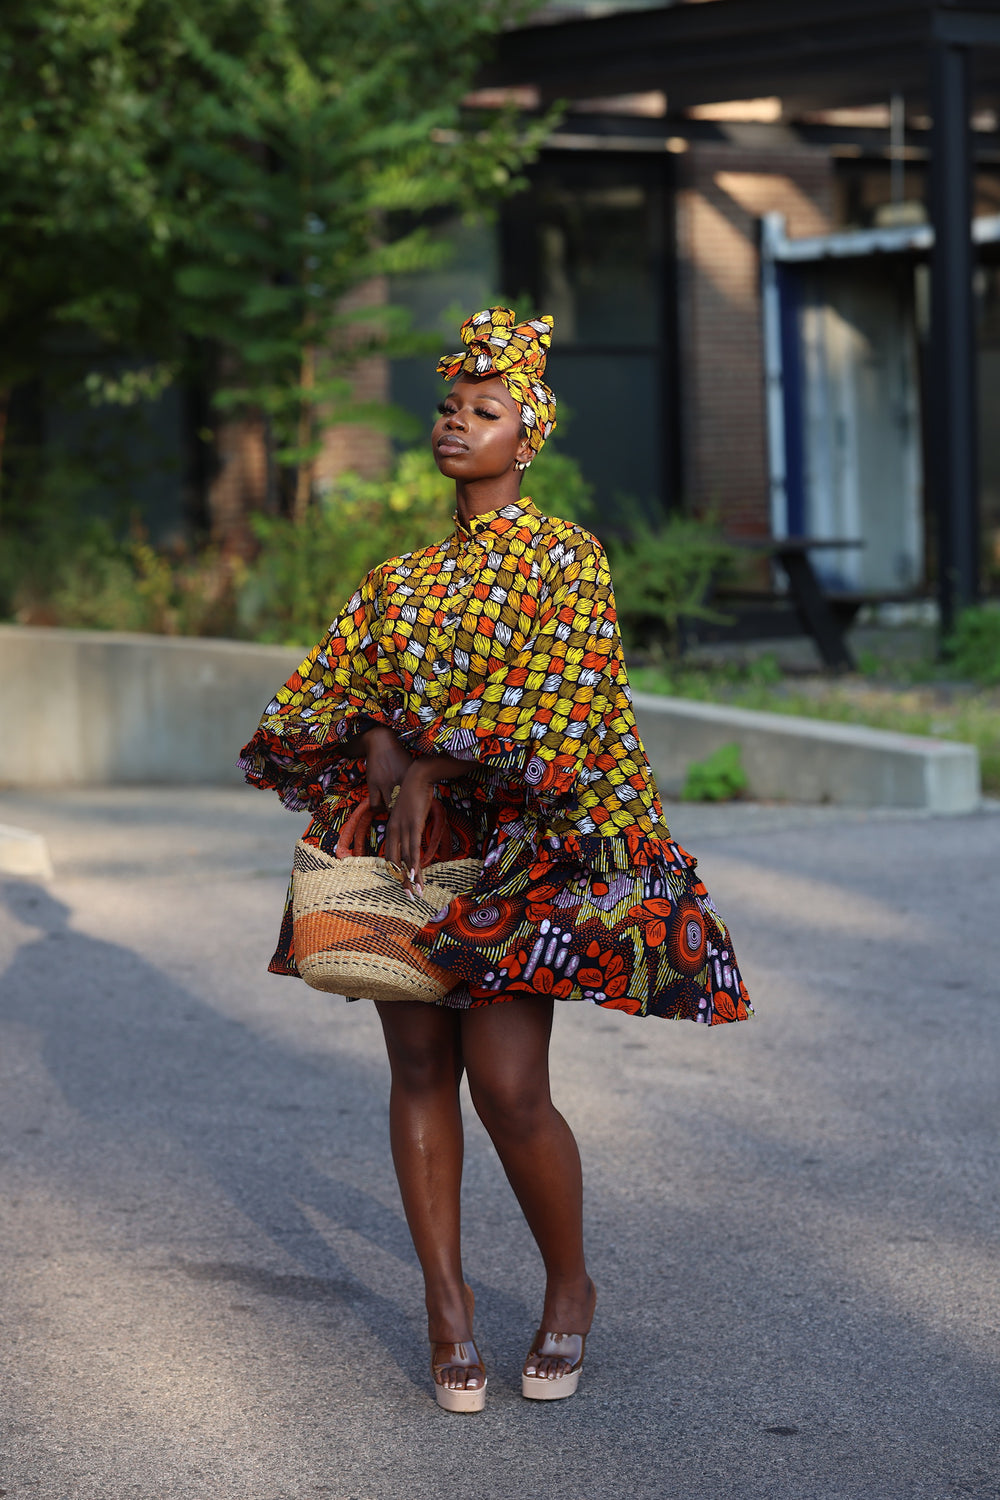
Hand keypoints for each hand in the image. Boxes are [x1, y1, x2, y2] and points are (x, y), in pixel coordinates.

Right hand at [361, 727, 412, 813]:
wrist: (382, 742)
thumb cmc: (400, 754)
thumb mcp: (412, 766)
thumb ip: (419, 779)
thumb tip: (427, 790)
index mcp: (411, 779)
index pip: (417, 801)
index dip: (418, 810)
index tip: (416, 812)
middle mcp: (399, 782)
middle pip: (403, 808)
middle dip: (404, 813)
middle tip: (404, 814)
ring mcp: (385, 784)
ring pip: (389, 808)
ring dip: (391, 812)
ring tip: (393, 810)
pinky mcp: (373, 784)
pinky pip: (375, 804)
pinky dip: (378, 808)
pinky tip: (381, 805)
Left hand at [383, 761, 437, 893]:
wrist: (418, 775)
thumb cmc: (415, 792)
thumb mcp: (408, 811)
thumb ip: (409, 824)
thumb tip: (413, 834)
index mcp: (392, 828)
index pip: (391, 855)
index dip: (396, 871)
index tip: (403, 884)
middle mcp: (394, 830)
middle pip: (395, 862)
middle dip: (402, 881)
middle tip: (408, 897)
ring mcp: (403, 828)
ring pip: (405, 859)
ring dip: (411, 878)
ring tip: (416, 894)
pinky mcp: (414, 825)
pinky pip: (413, 848)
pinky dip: (414, 863)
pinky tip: (416, 875)